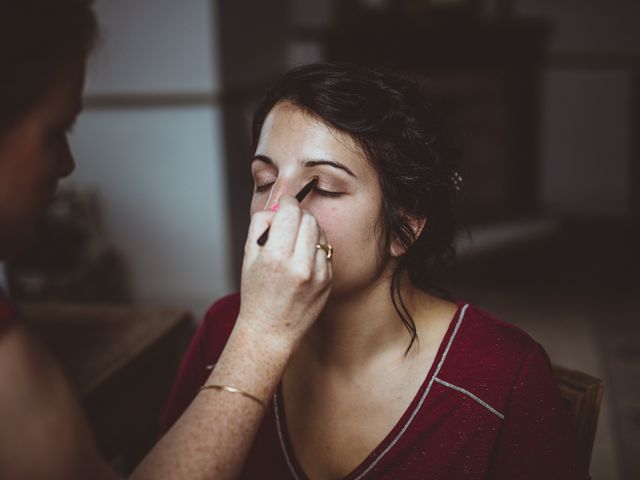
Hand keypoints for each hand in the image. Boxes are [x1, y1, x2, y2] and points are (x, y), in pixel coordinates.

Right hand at [237, 195, 331, 351]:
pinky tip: (303, 260)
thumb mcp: (248, 257)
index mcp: (276, 257)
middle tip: (289, 221)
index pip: (291, 212)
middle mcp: (300, 265)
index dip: (288, 202)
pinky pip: (326, 251)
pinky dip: (315, 249)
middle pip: (309, 219)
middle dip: (298, 214)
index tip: (285, 202)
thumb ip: (261, 225)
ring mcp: (318, 274)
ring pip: (321, 233)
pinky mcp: (328, 281)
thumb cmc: (256, 295)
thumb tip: (278, 205)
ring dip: (309, 229)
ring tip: (295, 242)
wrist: (271, 332)